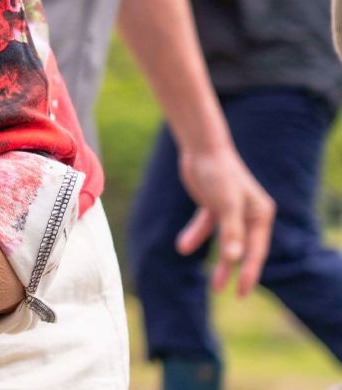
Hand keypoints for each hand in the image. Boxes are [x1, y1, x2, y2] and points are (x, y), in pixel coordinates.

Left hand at [176, 143, 274, 294]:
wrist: (201, 148)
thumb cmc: (219, 174)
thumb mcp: (226, 205)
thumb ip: (231, 232)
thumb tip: (234, 259)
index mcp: (260, 215)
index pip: (256, 250)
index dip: (249, 272)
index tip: (242, 292)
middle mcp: (249, 214)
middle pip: (244, 249)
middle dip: (237, 272)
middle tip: (233, 294)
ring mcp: (230, 210)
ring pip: (226, 242)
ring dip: (219, 262)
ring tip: (214, 286)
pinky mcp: (213, 205)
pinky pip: (206, 227)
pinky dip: (195, 236)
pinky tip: (182, 246)